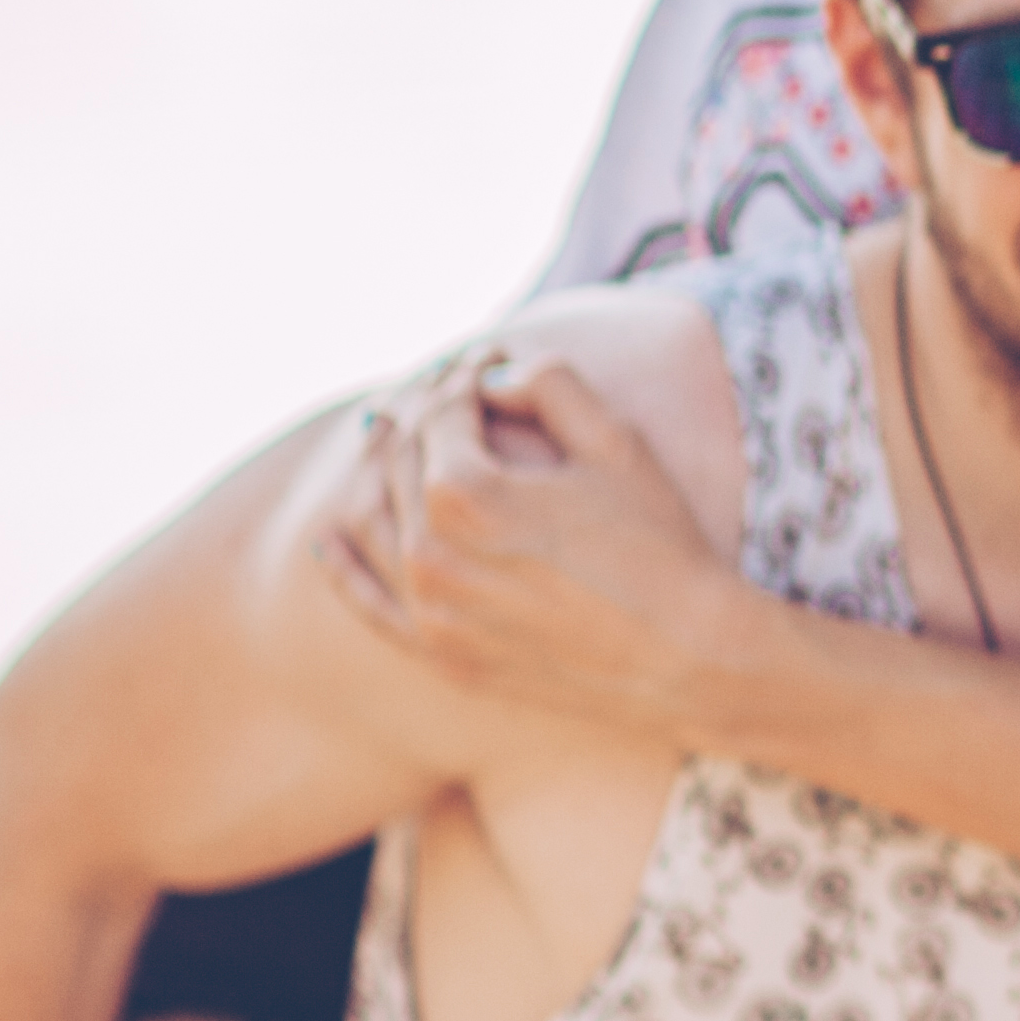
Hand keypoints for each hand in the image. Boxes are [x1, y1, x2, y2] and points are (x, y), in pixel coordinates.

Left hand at [319, 351, 732, 733]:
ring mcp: (427, 609)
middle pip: (398, 458)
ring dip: (377, 472)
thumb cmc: (662, 546)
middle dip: (423, 413)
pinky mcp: (439, 651)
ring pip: (368, 520)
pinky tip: (330, 535)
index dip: (462, 375)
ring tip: (398, 445)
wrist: (689, 659)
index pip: (439, 409)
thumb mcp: (616, 443)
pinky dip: (341, 564)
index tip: (485, 362)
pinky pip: (365, 601)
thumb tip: (494, 372)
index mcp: (465, 491)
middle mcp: (428, 552)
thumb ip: (547, 384)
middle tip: (449, 393)